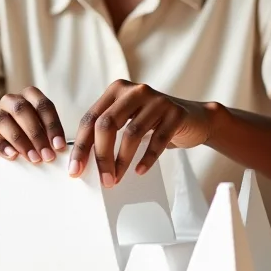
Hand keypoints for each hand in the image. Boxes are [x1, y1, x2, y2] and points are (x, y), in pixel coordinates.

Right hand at [0, 86, 66, 167]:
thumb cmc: (25, 139)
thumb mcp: (39, 134)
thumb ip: (48, 137)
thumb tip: (60, 149)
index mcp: (28, 97)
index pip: (43, 105)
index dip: (52, 125)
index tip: (60, 146)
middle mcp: (9, 101)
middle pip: (23, 111)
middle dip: (38, 134)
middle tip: (48, 156)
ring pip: (5, 121)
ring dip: (22, 141)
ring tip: (34, 159)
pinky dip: (2, 147)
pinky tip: (12, 156)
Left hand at [68, 80, 214, 185]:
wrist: (195, 119)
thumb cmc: (154, 123)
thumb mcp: (128, 120)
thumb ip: (107, 132)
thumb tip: (82, 162)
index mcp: (116, 91)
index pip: (91, 118)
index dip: (81, 146)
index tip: (75, 170)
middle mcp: (135, 91)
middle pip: (107, 124)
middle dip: (101, 156)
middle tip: (101, 179)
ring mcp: (157, 100)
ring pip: (131, 133)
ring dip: (122, 161)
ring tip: (117, 179)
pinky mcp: (175, 112)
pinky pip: (158, 140)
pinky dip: (147, 158)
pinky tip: (140, 171)